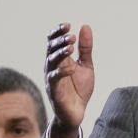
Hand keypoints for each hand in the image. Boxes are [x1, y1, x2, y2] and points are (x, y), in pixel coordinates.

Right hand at [44, 22, 94, 137]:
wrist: (77, 112)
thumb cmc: (79, 89)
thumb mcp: (86, 66)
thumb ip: (86, 48)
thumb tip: (85, 27)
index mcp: (60, 59)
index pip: (53, 41)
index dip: (58, 32)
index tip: (68, 25)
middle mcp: (53, 66)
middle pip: (51, 48)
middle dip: (60, 40)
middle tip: (71, 35)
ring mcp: (52, 78)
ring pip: (51, 61)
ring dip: (60, 52)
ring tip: (71, 46)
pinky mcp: (54, 90)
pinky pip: (54, 78)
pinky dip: (62, 72)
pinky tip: (71, 68)